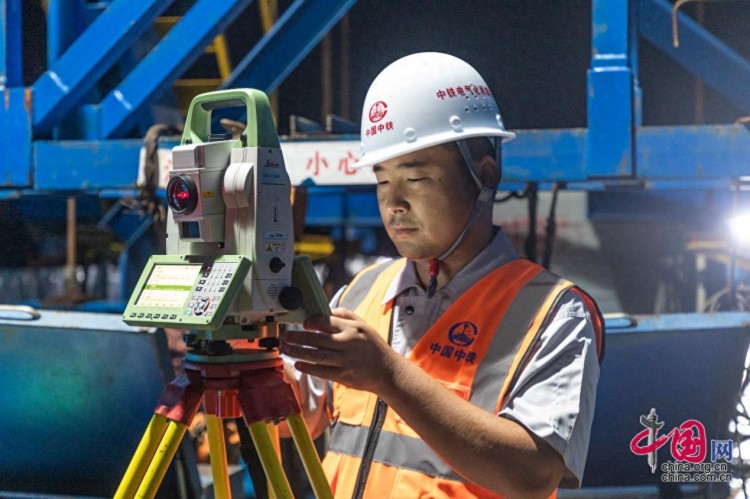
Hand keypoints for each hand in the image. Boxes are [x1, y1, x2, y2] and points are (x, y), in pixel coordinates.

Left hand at [280, 308, 402, 394]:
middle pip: (316, 339)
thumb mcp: (363, 325)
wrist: (386, 371)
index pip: (326, 321)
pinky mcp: (342, 376)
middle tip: (285, 336)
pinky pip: (321, 371)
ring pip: (316, 355)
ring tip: (286, 349)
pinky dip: (308, 368)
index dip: (311, 322)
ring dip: (298, 352)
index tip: (304, 323)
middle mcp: (346, 344)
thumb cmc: (373, 346)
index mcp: (351, 329)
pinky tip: (298, 364)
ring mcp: (344, 361)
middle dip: (297, 337)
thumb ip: (345, 315)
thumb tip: (325, 311)